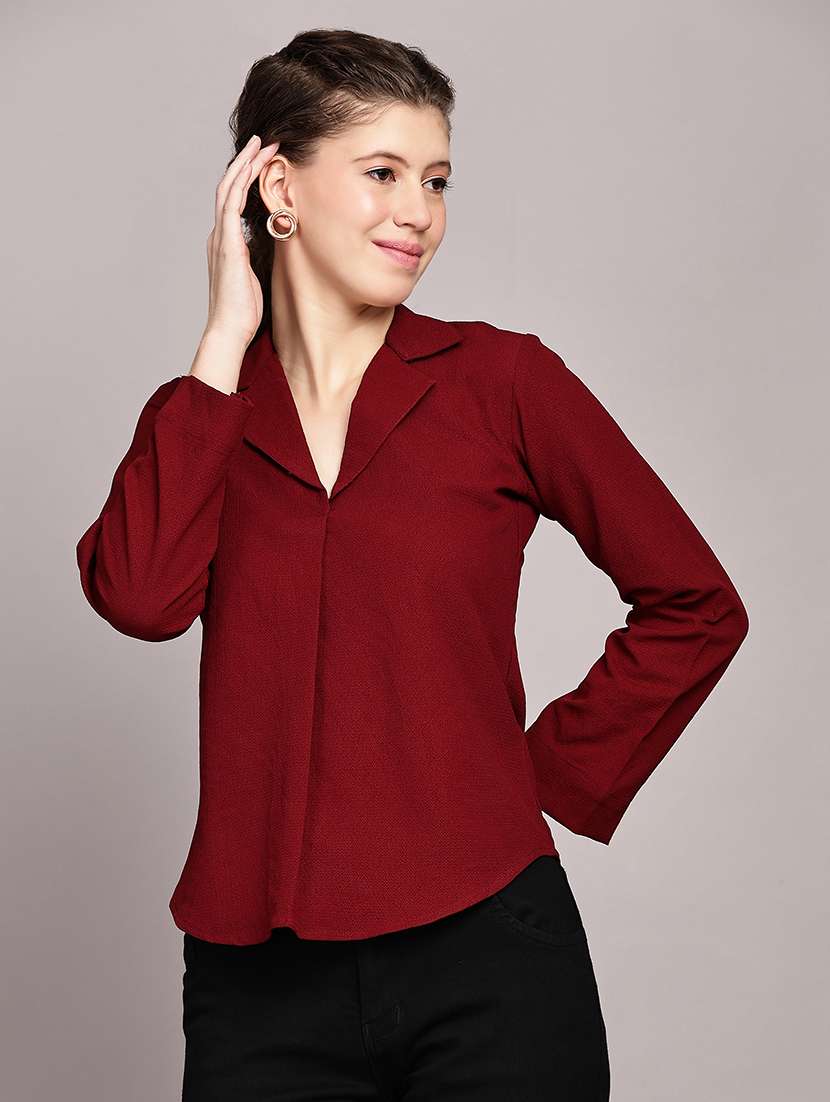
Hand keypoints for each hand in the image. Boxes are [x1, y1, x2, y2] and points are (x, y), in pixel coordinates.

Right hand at [203, 134, 279, 349]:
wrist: (229, 329)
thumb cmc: (243, 311)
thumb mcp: (254, 277)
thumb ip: (257, 258)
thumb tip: (273, 247)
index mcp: (225, 243)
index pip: (234, 201)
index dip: (247, 178)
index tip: (264, 161)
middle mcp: (219, 235)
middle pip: (229, 187)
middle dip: (246, 162)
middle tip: (264, 141)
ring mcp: (220, 237)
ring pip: (229, 187)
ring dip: (246, 164)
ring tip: (262, 144)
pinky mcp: (227, 242)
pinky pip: (232, 202)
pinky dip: (243, 180)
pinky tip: (256, 165)